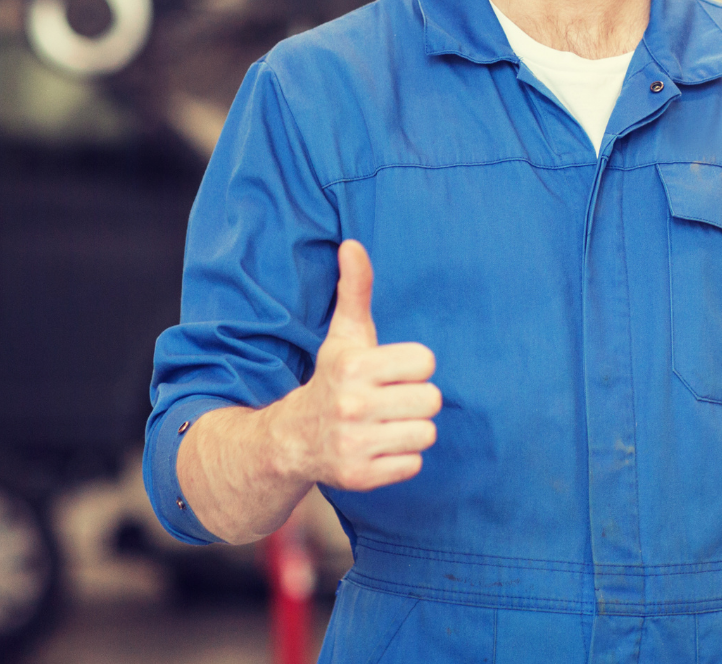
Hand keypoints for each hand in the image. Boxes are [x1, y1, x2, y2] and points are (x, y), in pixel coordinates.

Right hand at [270, 239, 439, 490]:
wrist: (290, 440)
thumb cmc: (333, 379)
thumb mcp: (344, 336)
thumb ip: (354, 290)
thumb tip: (353, 244)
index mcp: (353, 367)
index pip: (426, 362)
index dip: (412, 367)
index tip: (390, 372)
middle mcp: (351, 406)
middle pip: (431, 399)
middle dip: (414, 400)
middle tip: (388, 401)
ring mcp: (354, 444)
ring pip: (426, 433)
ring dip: (410, 430)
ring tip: (384, 424)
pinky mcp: (359, 478)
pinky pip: (413, 465)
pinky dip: (400, 459)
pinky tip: (377, 448)